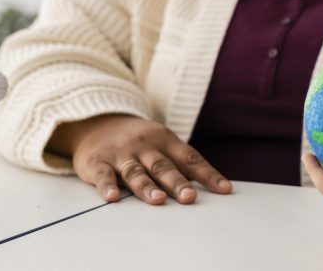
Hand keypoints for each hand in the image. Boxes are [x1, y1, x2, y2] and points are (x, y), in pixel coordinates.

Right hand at [49, 114, 232, 204]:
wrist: (98, 122)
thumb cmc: (140, 141)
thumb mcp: (163, 144)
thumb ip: (182, 164)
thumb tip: (213, 187)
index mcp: (166, 141)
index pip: (190, 158)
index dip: (208, 174)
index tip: (224, 189)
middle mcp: (145, 146)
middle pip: (163, 166)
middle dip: (177, 182)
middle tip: (189, 197)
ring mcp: (121, 153)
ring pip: (135, 172)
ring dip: (147, 187)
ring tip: (158, 200)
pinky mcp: (97, 162)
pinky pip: (103, 175)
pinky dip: (107, 187)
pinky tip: (113, 198)